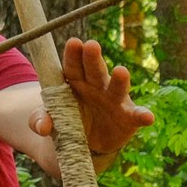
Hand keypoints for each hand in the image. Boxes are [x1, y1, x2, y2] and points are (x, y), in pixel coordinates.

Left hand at [30, 40, 152, 167]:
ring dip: (119, 80)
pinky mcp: (128, 118)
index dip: (72, 55)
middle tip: (91, 45)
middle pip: (94, 70)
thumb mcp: (50, 120)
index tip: (73, 43)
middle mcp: (97, 86)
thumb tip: (42, 126)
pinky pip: (136, 115)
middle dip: (92, 58)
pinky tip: (147, 117)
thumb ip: (40, 120)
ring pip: (117, 88)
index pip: (72, 66)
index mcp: (75, 81)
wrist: (85, 144)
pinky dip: (142, 115)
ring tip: (121, 71)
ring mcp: (114, 100)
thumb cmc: (67, 121)